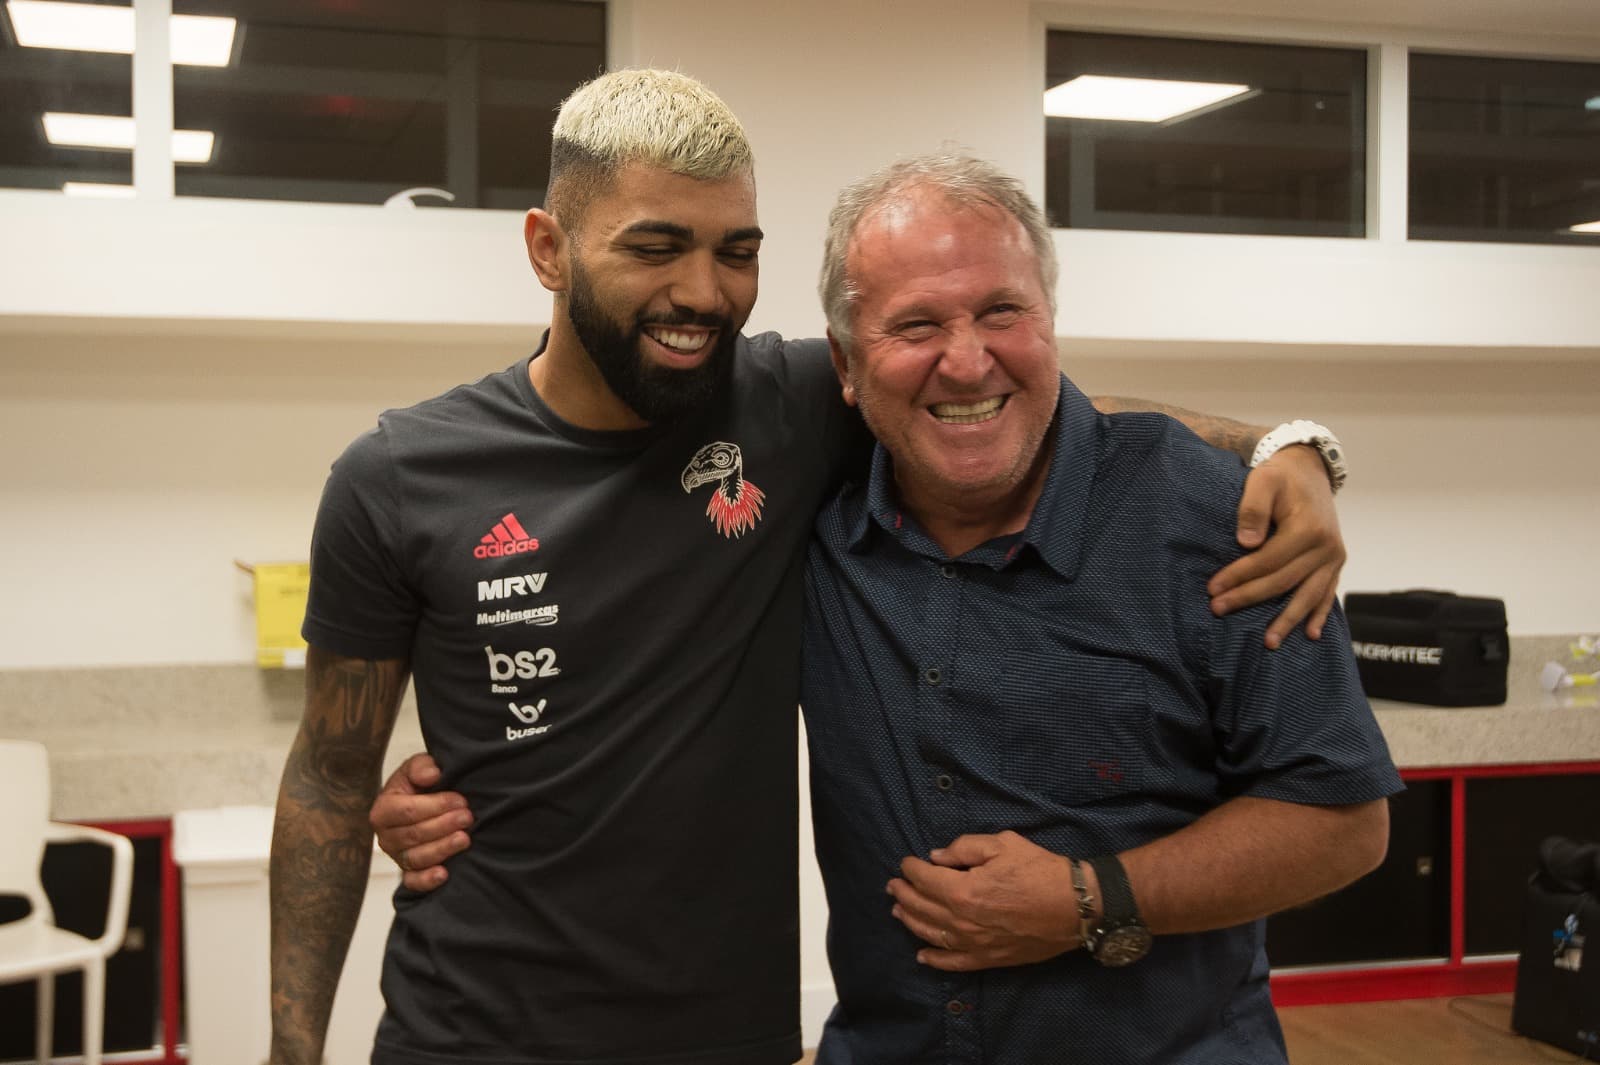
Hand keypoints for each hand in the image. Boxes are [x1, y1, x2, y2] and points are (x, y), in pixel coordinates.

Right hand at [369, 753, 471, 890]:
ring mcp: (397, 856)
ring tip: (465, 839)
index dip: (436, 806)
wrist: (425, 802)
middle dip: (443, 826)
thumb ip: (421, 766)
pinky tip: (444, 874)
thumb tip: (432, 775)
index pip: (408, 810)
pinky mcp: (409, 873)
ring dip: (442, 849)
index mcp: (383, 809)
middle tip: (468, 817)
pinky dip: (427, 881)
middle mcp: (386, 836)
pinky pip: (413, 882)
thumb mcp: (419, 767)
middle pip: (413, 835)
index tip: (461, 801)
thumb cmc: (420, 785)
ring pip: (417, 858)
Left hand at [887, 831, 1079, 971]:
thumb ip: (964, 847)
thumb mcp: (1002, 844)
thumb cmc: (1040, 871)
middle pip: (922, 907)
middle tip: (894, 885)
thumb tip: (936, 857)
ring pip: (931, 935)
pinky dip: (934, 960)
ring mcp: (974, 944)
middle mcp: (962, 921)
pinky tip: (922, 955)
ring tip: (898, 910)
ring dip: (910, 921)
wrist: (1075, 907)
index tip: (907, 862)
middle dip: (904, 893)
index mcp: (963, 890)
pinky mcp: (989, 959)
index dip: (911, 869)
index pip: (925, 879)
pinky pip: (953, 963)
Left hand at [1208, 444, 1344, 648]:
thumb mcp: (1263, 480)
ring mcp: (1334, 557)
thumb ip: (1253, 509)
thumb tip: (1246, 544)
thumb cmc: (1280, 477)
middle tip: (1218, 610)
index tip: (1212, 588)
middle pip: (1283, 581)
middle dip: (1250, 598)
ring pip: (1308, 595)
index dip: (1239, 576)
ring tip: (1269, 643)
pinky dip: (1319, 614)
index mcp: (1308, 528)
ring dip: (1288, 620)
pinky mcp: (1335, 563)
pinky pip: (1327, 593)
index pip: (1268, 561)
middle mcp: (1326, 547)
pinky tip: (1311, 635)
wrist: (1309, 470)